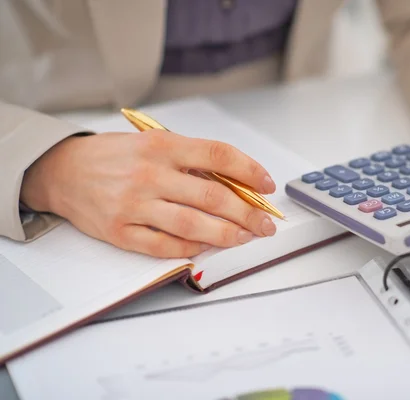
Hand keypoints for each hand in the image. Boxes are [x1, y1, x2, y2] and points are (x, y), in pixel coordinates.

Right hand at [20, 130, 277, 257]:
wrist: (63, 171)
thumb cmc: (115, 156)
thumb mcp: (153, 143)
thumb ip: (191, 160)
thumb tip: (235, 184)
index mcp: (161, 146)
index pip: (218, 155)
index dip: (250, 171)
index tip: (267, 185)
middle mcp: (149, 174)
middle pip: (212, 196)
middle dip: (248, 212)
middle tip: (266, 223)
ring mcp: (133, 205)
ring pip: (192, 225)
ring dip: (227, 234)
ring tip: (246, 237)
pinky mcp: (120, 232)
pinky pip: (165, 246)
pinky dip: (192, 249)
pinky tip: (208, 246)